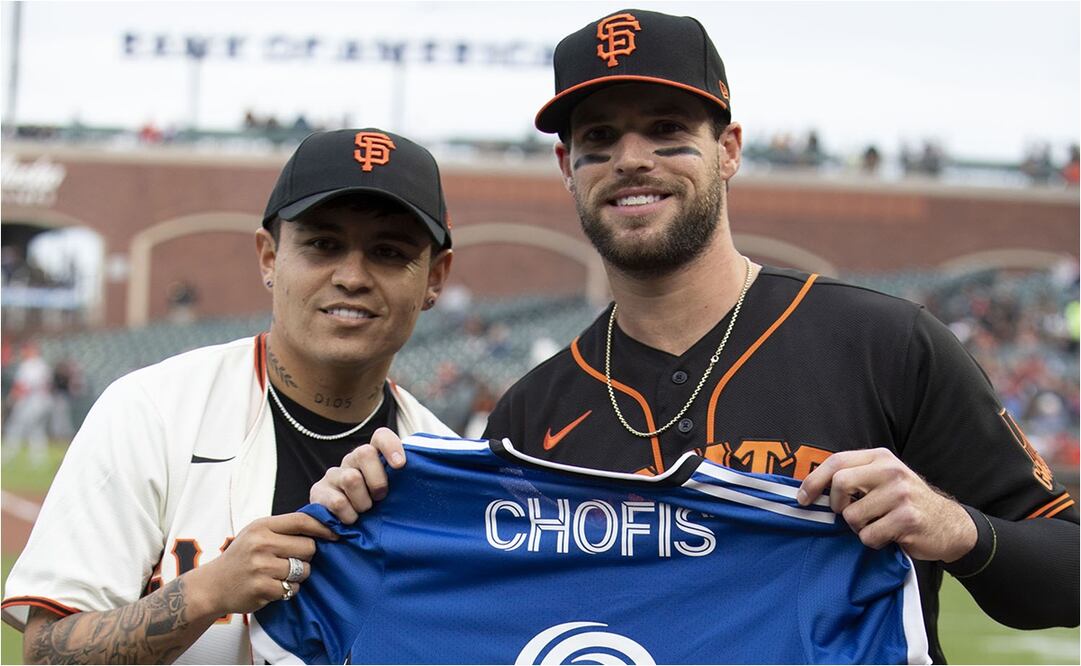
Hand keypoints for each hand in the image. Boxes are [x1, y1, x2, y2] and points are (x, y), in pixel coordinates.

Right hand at [186, 512, 336, 616]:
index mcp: (262, 526)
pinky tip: (273, 586)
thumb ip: (283, 528)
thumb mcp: (257, 533)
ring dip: (298, 575)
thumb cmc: (242, 556)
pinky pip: (292, 588)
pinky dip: (288, 589)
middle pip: (308, 547)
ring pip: (303, 570)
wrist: (213, 585)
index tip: (336, 534)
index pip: (301, 521)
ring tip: (280, 574)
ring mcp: (261, 567)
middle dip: (307, 556)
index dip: (323, 527)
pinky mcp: (262, 588)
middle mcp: (261, 544)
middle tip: (292, 560)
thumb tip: (322, 524)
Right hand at [310, 427, 406, 523]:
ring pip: (350, 478)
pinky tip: (349, 523)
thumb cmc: (380, 510)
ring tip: (364, 513)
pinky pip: (335, 501)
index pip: (380, 437)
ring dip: (362, 502)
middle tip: (380, 499)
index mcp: (373, 456)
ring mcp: (333, 475)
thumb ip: (413, 480)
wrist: (347, 531)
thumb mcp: (397, 494)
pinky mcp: (318, 493)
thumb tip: (444, 466)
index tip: (401, 466)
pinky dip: (347, 516)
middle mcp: (351, 460)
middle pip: (363, 453)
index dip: (391, 446)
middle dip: (377, 480)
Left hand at [797, 448, 977, 561]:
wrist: (949, 525)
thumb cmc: (906, 504)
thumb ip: (854, 478)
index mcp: (880, 458)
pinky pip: (869, 536)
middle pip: (840, 484)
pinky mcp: (907, 518)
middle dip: (837, 506)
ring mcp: (901, 494)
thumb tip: (810, 489)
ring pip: (853, 516)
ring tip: (878, 525)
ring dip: (859, 529)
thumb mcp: (883, 480)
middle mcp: (891, 471)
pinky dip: (873, 542)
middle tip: (848, 515)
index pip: (836, 461)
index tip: (802, 498)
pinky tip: (890, 536)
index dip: (814, 480)